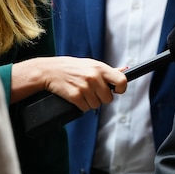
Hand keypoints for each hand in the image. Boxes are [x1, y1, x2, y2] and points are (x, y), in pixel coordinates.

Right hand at [10, 56, 128, 107]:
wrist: (48, 71)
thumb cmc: (71, 67)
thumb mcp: (91, 64)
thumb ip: (108, 70)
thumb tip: (125, 70)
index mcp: (100, 68)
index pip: (121, 81)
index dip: (121, 89)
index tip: (117, 91)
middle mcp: (94, 77)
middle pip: (108, 99)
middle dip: (101, 98)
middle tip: (93, 92)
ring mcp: (84, 87)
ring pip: (97, 105)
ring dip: (90, 102)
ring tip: (82, 92)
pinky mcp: (75, 96)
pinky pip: (85, 109)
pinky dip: (81, 106)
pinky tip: (76, 97)